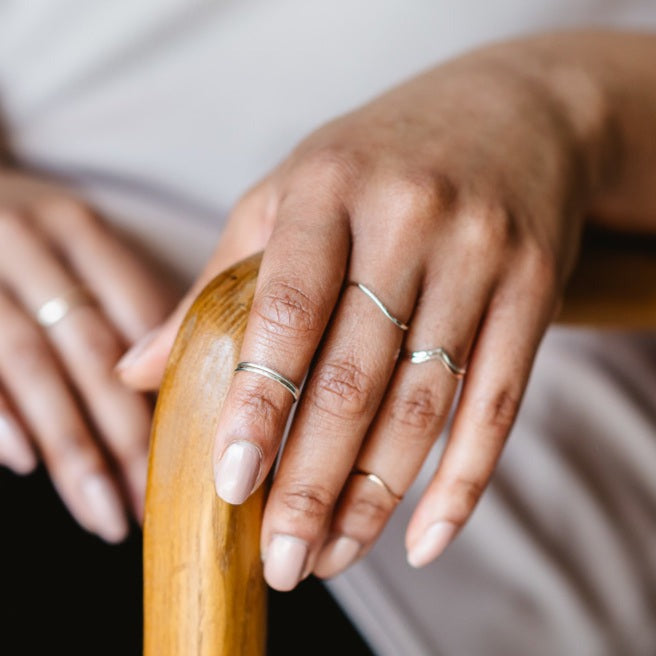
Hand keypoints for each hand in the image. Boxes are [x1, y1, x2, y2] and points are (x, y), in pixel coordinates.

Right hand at [0, 171, 177, 540]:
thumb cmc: (24, 232)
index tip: (199, 441)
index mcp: (77, 229)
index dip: (169, 380)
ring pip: (34, 368)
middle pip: (93, 350)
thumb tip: (177, 372)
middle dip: (129, 433)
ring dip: (73, 447)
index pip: (138, 310)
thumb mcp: (72, 238)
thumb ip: (120, 292)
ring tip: (106, 511)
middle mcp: (28, 245)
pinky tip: (27, 461)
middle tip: (160, 500)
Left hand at [120, 42, 608, 585]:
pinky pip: (499, 401)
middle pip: (356, 375)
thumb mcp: (291, 194)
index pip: (287, 309)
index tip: (230, 485)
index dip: (256, 403)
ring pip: (424, 401)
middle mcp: (408, 217)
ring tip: (333, 554)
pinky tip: (426, 539)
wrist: (508, 113)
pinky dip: (463, 481)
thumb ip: (221, 281)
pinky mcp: (535, 288)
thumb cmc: (378, 159)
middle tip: (281, 558)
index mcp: (328, 185)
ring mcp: (480, 253)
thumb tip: (139, 369)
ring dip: (374, 495)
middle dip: (312, 481)